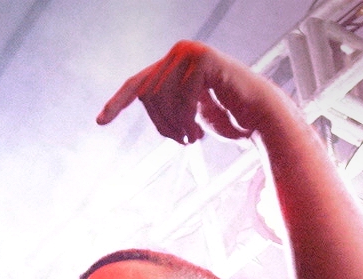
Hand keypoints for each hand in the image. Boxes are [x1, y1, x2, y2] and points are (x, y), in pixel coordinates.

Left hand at [97, 40, 288, 144]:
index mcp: (173, 66)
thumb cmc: (229, 118)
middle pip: (148, 95)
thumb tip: (150, 104)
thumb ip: (168, 108)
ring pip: (162, 97)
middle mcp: (179, 52)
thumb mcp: (190, 115)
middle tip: (182, 142)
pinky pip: (182, 97)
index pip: (137, 84)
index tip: (100, 121)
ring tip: (191, 138)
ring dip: (175, 126)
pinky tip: (199, 132)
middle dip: (163, 125)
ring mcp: (191, 53)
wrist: (261, 118)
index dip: (118, 103)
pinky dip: (187, 120)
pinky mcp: (205, 59)